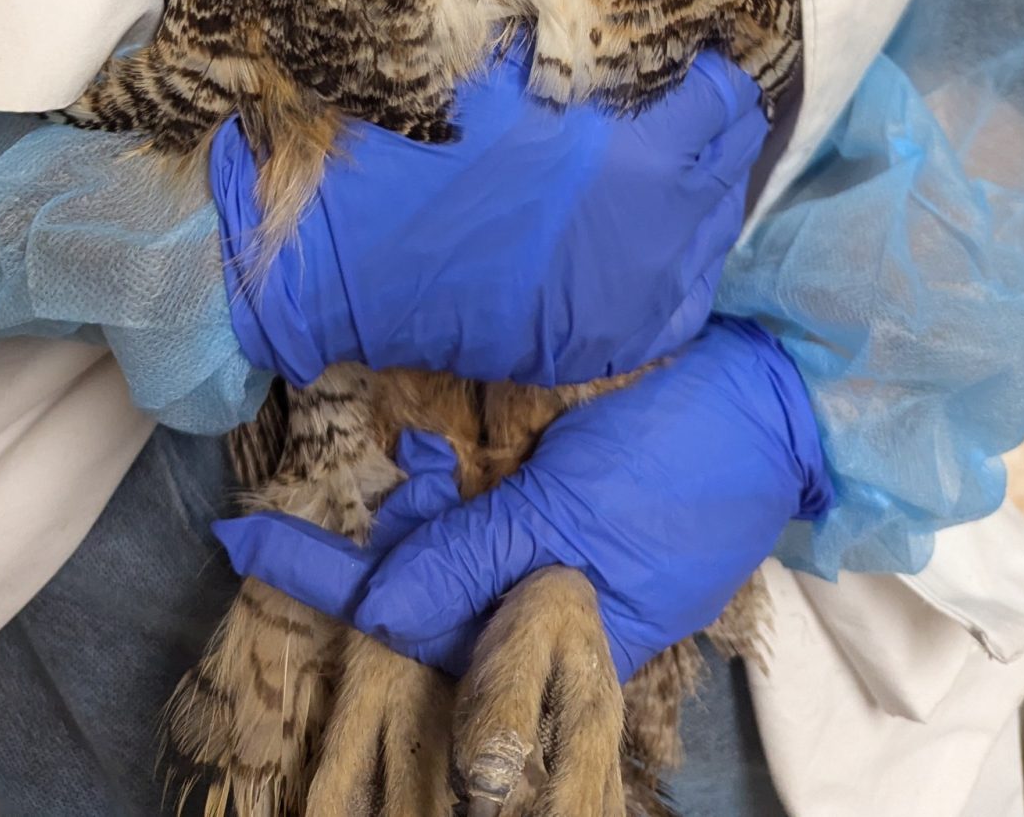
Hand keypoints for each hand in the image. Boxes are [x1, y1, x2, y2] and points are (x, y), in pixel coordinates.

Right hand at [211, 45, 768, 387]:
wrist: (383, 271)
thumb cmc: (439, 166)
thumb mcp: (499, 89)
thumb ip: (550, 55)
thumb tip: (559, 8)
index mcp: (644, 156)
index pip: (721, 103)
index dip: (717, 77)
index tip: (702, 65)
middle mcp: (667, 225)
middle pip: (732, 164)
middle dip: (724, 129)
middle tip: (705, 110)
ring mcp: (652, 291)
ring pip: (717, 232)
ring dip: (707, 194)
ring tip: (684, 171)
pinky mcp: (627, 339)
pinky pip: (689, 299)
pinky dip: (687, 265)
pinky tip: (672, 245)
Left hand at [214, 318, 831, 679]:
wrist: (780, 387)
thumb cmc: (683, 462)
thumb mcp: (572, 520)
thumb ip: (474, 562)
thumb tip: (376, 615)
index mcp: (566, 635)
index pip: (431, 629)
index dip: (337, 592)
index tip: (242, 540)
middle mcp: (557, 594)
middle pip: (439, 587)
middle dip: (371, 548)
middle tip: (290, 504)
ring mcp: (568, 537)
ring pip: (461, 537)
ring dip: (412, 501)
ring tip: (382, 452)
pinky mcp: (578, 488)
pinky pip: (496, 494)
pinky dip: (457, 470)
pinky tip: (430, 437)